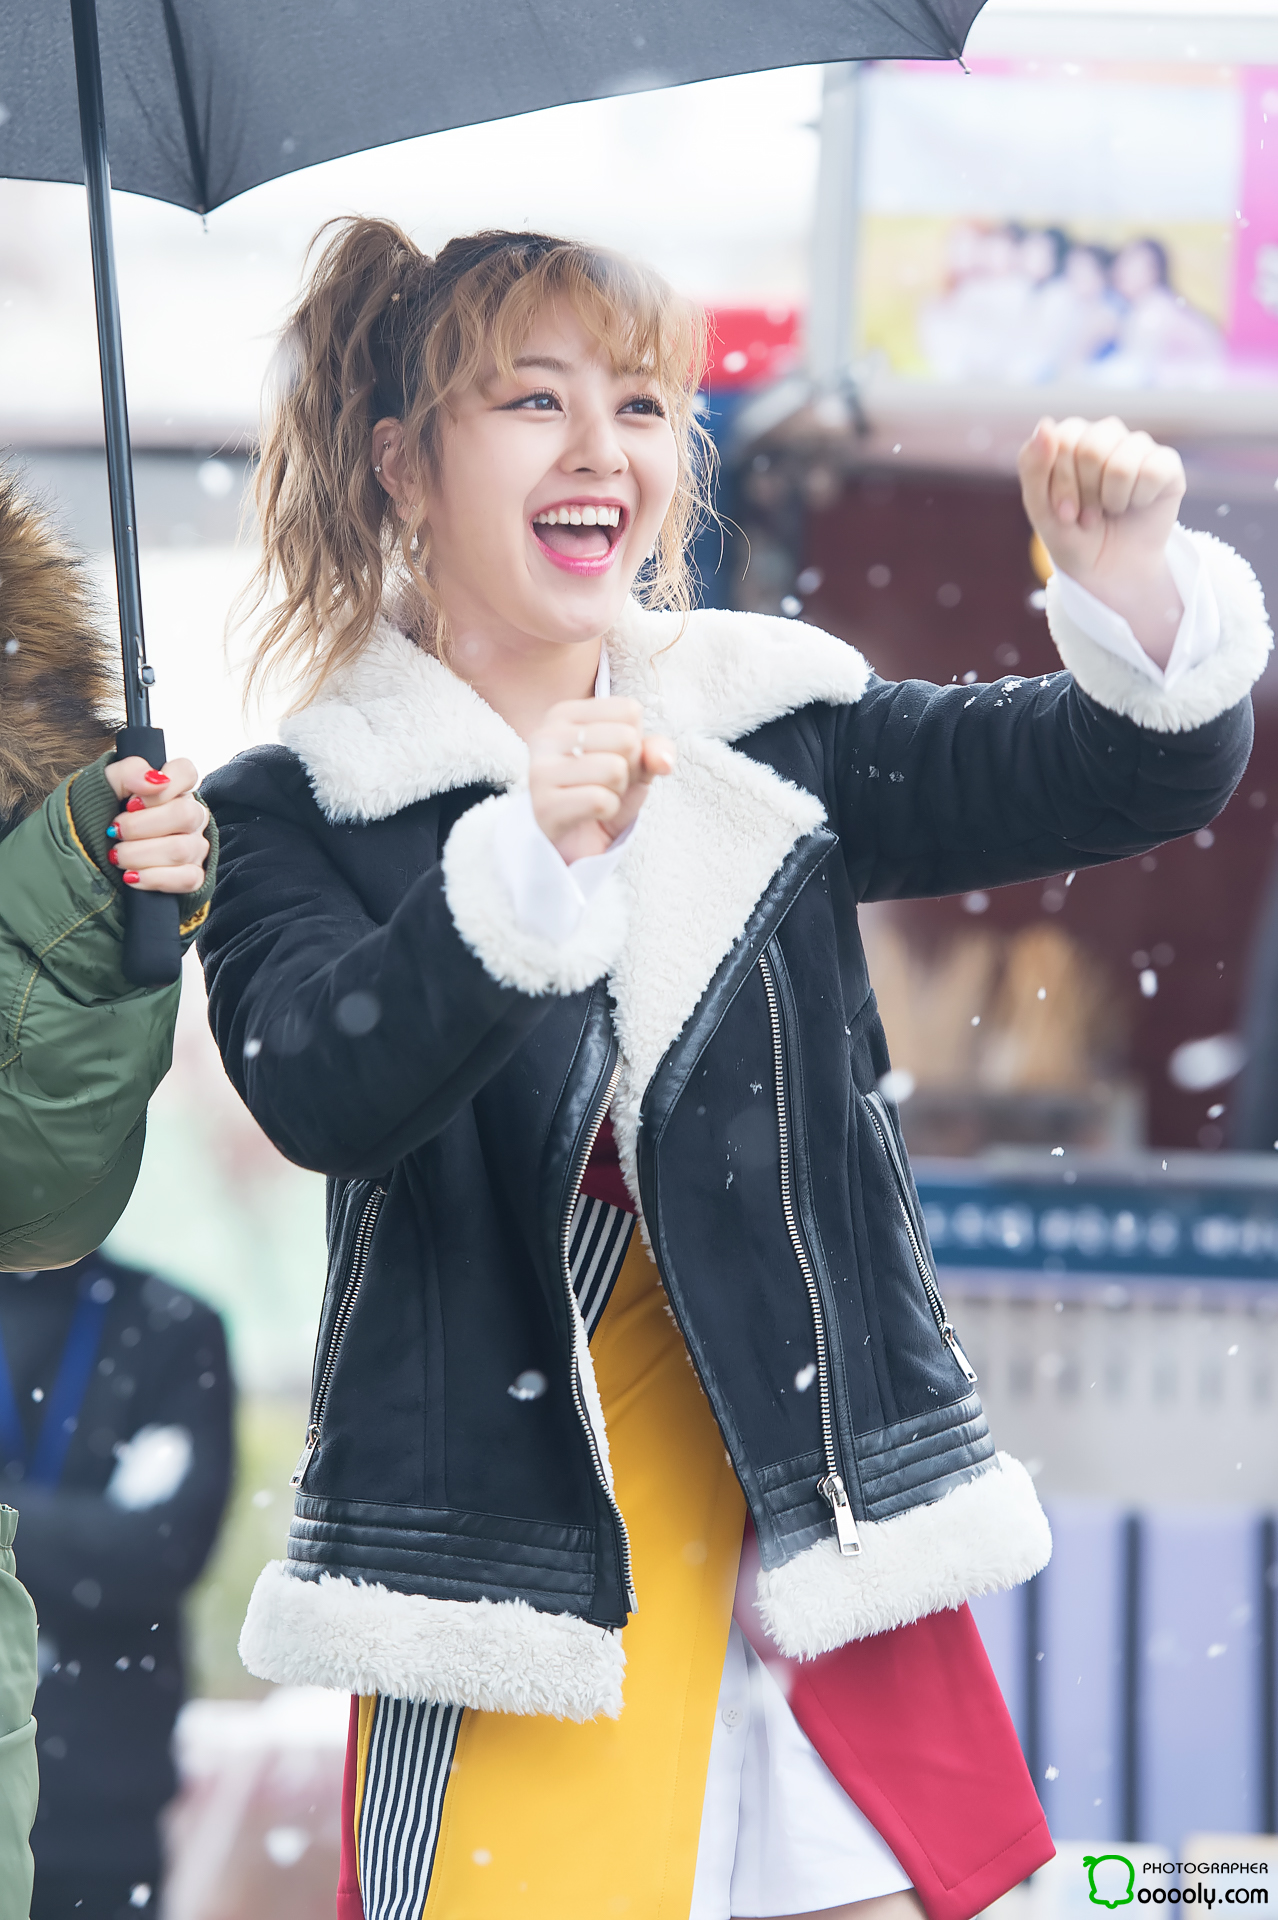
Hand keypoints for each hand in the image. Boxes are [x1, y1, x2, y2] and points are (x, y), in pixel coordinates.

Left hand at [103, 756, 209, 893]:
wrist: (85, 858)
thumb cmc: (98, 819)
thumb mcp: (103, 788)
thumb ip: (129, 771)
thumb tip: (155, 780)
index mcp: (172, 790)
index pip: (186, 772)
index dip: (163, 786)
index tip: (132, 802)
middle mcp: (190, 817)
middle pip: (185, 815)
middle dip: (140, 826)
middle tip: (115, 831)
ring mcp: (194, 848)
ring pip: (181, 850)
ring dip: (139, 855)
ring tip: (116, 856)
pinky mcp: (192, 877)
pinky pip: (187, 879)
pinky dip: (154, 878)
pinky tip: (132, 876)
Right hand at [529, 698, 674, 863]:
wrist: (571, 844)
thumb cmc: (599, 793)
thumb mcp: (635, 767)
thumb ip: (653, 751)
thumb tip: (663, 760)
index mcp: (565, 714)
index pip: (629, 710)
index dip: (634, 742)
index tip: (611, 759)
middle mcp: (546, 735)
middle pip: (626, 738)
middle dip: (628, 769)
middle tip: (605, 784)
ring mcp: (540, 770)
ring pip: (615, 769)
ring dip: (617, 792)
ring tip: (595, 797)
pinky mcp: (543, 805)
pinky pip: (602, 800)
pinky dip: (607, 813)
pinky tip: (589, 815)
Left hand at [1018, 415, 1185, 665]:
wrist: (1109, 571)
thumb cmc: (1072, 537)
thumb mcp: (1041, 509)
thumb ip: (1033, 467)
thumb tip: (1045, 424)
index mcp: (1070, 438)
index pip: (1063, 439)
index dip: (1062, 482)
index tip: (1064, 513)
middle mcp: (1105, 435)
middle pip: (1092, 448)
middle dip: (1086, 494)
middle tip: (1088, 516)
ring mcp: (1137, 446)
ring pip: (1122, 463)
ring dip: (1112, 500)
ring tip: (1110, 512)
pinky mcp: (1166, 464)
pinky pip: (1153, 470)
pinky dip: (1140, 499)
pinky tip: (1137, 505)